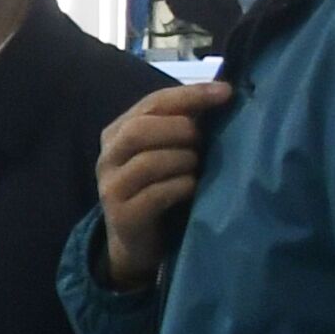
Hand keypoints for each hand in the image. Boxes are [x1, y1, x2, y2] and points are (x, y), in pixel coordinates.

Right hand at [93, 81, 234, 291]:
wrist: (136, 241)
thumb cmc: (159, 187)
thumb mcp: (168, 150)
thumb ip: (184, 124)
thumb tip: (222, 92)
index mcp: (118, 132)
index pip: (152, 103)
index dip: (189, 95)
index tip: (226, 92)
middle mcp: (108, 157)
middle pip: (140, 129)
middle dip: (180, 130)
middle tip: (202, 141)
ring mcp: (111, 188)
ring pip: (149, 162)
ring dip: (183, 161)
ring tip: (198, 168)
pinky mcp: (124, 216)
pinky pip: (157, 194)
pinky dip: (182, 187)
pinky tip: (193, 188)